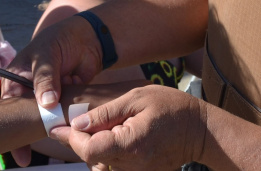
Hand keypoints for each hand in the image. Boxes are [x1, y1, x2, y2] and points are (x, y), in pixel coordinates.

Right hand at [2, 18, 102, 165]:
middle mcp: (29, 92)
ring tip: (65, 108)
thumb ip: (45, 78)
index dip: (13, 129)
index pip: (9, 108)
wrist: (87, 38)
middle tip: (39, 145)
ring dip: (57, 118)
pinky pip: (66, 114)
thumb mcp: (47, 55)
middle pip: (27, 118)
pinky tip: (76, 93)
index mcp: (15, 80)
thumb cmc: (59, 40)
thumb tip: (46, 103)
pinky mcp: (65, 102)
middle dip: (35, 130)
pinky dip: (72, 111)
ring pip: (48, 118)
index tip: (21, 152)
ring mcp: (47, 98)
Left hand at [50, 85, 206, 169]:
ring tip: (101, 128)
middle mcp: (132, 165)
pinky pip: (115, 167)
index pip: (89, 149)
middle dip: (80, 141)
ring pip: (101, 164)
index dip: (70, 138)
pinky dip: (109, 154)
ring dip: (95, 148)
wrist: (202, 131)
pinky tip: (115, 137)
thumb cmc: (172, 107)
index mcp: (130, 143)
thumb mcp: (138, 98)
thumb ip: (106, 112)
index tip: (58, 126)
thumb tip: (78, 123)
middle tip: (75, 123)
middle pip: (91, 158)